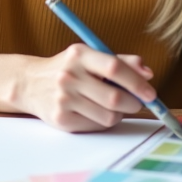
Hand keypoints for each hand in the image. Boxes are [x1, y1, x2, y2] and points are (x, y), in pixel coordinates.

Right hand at [14, 44, 156, 132]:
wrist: (30, 84)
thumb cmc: (68, 68)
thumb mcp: (90, 56)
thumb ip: (121, 61)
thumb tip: (148, 73)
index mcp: (79, 55)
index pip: (114, 68)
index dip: (137, 82)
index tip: (151, 93)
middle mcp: (69, 76)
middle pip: (114, 97)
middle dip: (133, 103)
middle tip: (138, 103)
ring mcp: (63, 99)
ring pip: (108, 116)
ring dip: (119, 114)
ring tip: (114, 106)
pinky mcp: (61, 119)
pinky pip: (96, 126)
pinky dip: (104, 122)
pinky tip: (97, 112)